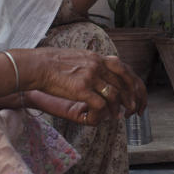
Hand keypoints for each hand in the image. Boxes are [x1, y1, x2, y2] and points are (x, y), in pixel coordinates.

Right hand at [31, 48, 146, 125]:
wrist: (37, 66)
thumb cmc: (52, 63)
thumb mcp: (77, 56)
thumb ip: (91, 63)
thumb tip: (100, 68)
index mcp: (97, 58)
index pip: (124, 70)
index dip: (133, 83)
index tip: (136, 94)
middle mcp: (97, 65)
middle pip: (124, 83)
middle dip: (131, 98)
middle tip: (132, 109)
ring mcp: (90, 76)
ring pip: (114, 95)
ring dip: (118, 108)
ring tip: (118, 116)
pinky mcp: (81, 89)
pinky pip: (100, 104)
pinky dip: (104, 112)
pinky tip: (102, 117)